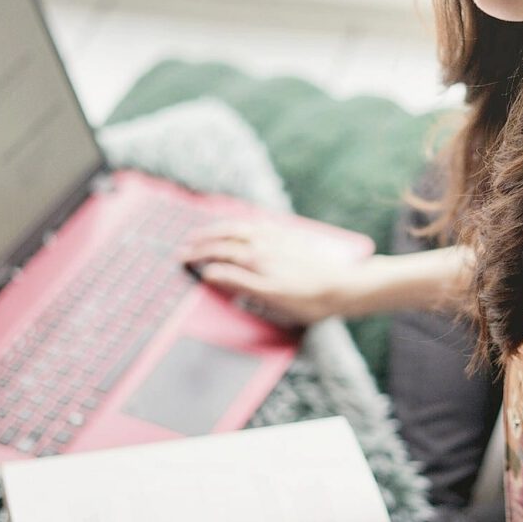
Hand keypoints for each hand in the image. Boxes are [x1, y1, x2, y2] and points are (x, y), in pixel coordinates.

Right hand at [179, 218, 353, 325]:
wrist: (342, 286)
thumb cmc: (307, 299)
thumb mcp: (268, 297)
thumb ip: (237, 282)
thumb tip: (209, 272)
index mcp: (255, 258)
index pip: (216, 252)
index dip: (196, 254)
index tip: (180, 258)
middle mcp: (263, 242)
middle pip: (225, 235)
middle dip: (202, 238)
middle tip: (185, 244)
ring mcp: (277, 237)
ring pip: (240, 226)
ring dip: (219, 228)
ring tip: (206, 232)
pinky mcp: (289, 236)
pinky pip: (257, 223)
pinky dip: (241, 222)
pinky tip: (241, 226)